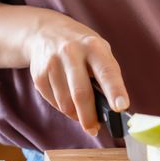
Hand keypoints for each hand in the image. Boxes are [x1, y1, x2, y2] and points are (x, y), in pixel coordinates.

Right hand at [24, 15, 128, 135]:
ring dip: (76, 115)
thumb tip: (113, 107)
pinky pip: (54, 103)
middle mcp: (71, 52)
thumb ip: (107, 74)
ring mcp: (52, 63)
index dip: (115, 90)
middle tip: (94, 129)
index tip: (121, 107)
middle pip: (81, 94)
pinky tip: (67, 98)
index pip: (106, 71)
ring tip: (82, 112)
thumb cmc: (81, 47)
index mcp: (93, 46)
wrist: (44, 32)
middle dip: (89, 117)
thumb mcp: (98, 50)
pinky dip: (63, 107)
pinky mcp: (39, 75)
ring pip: (66, 103)